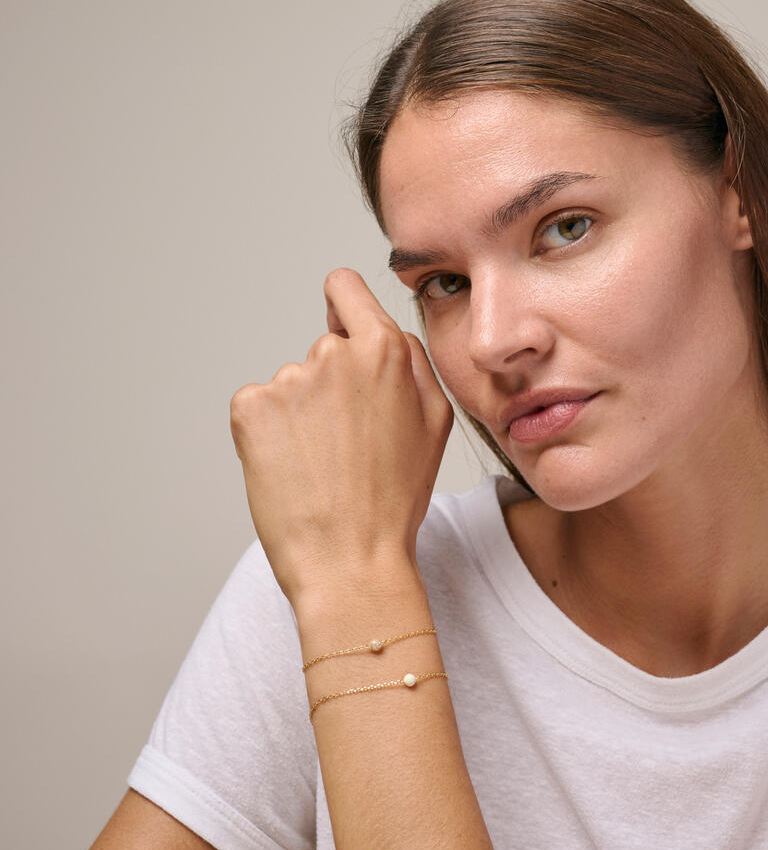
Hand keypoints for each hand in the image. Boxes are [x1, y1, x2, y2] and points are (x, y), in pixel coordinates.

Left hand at [229, 269, 453, 608]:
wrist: (349, 562)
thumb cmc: (394, 499)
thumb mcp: (435, 422)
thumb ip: (412, 363)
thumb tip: (383, 333)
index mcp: (384, 350)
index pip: (345, 287)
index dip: (343, 306)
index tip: (341, 326)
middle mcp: (333, 354)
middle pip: (325, 349)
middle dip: (333, 386)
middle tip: (348, 444)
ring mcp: (288, 380)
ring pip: (293, 386)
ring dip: (301, 417)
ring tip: (322, 467)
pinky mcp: (250, 409)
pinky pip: (258, 408)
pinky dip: (268, 435)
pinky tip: (291, 470)